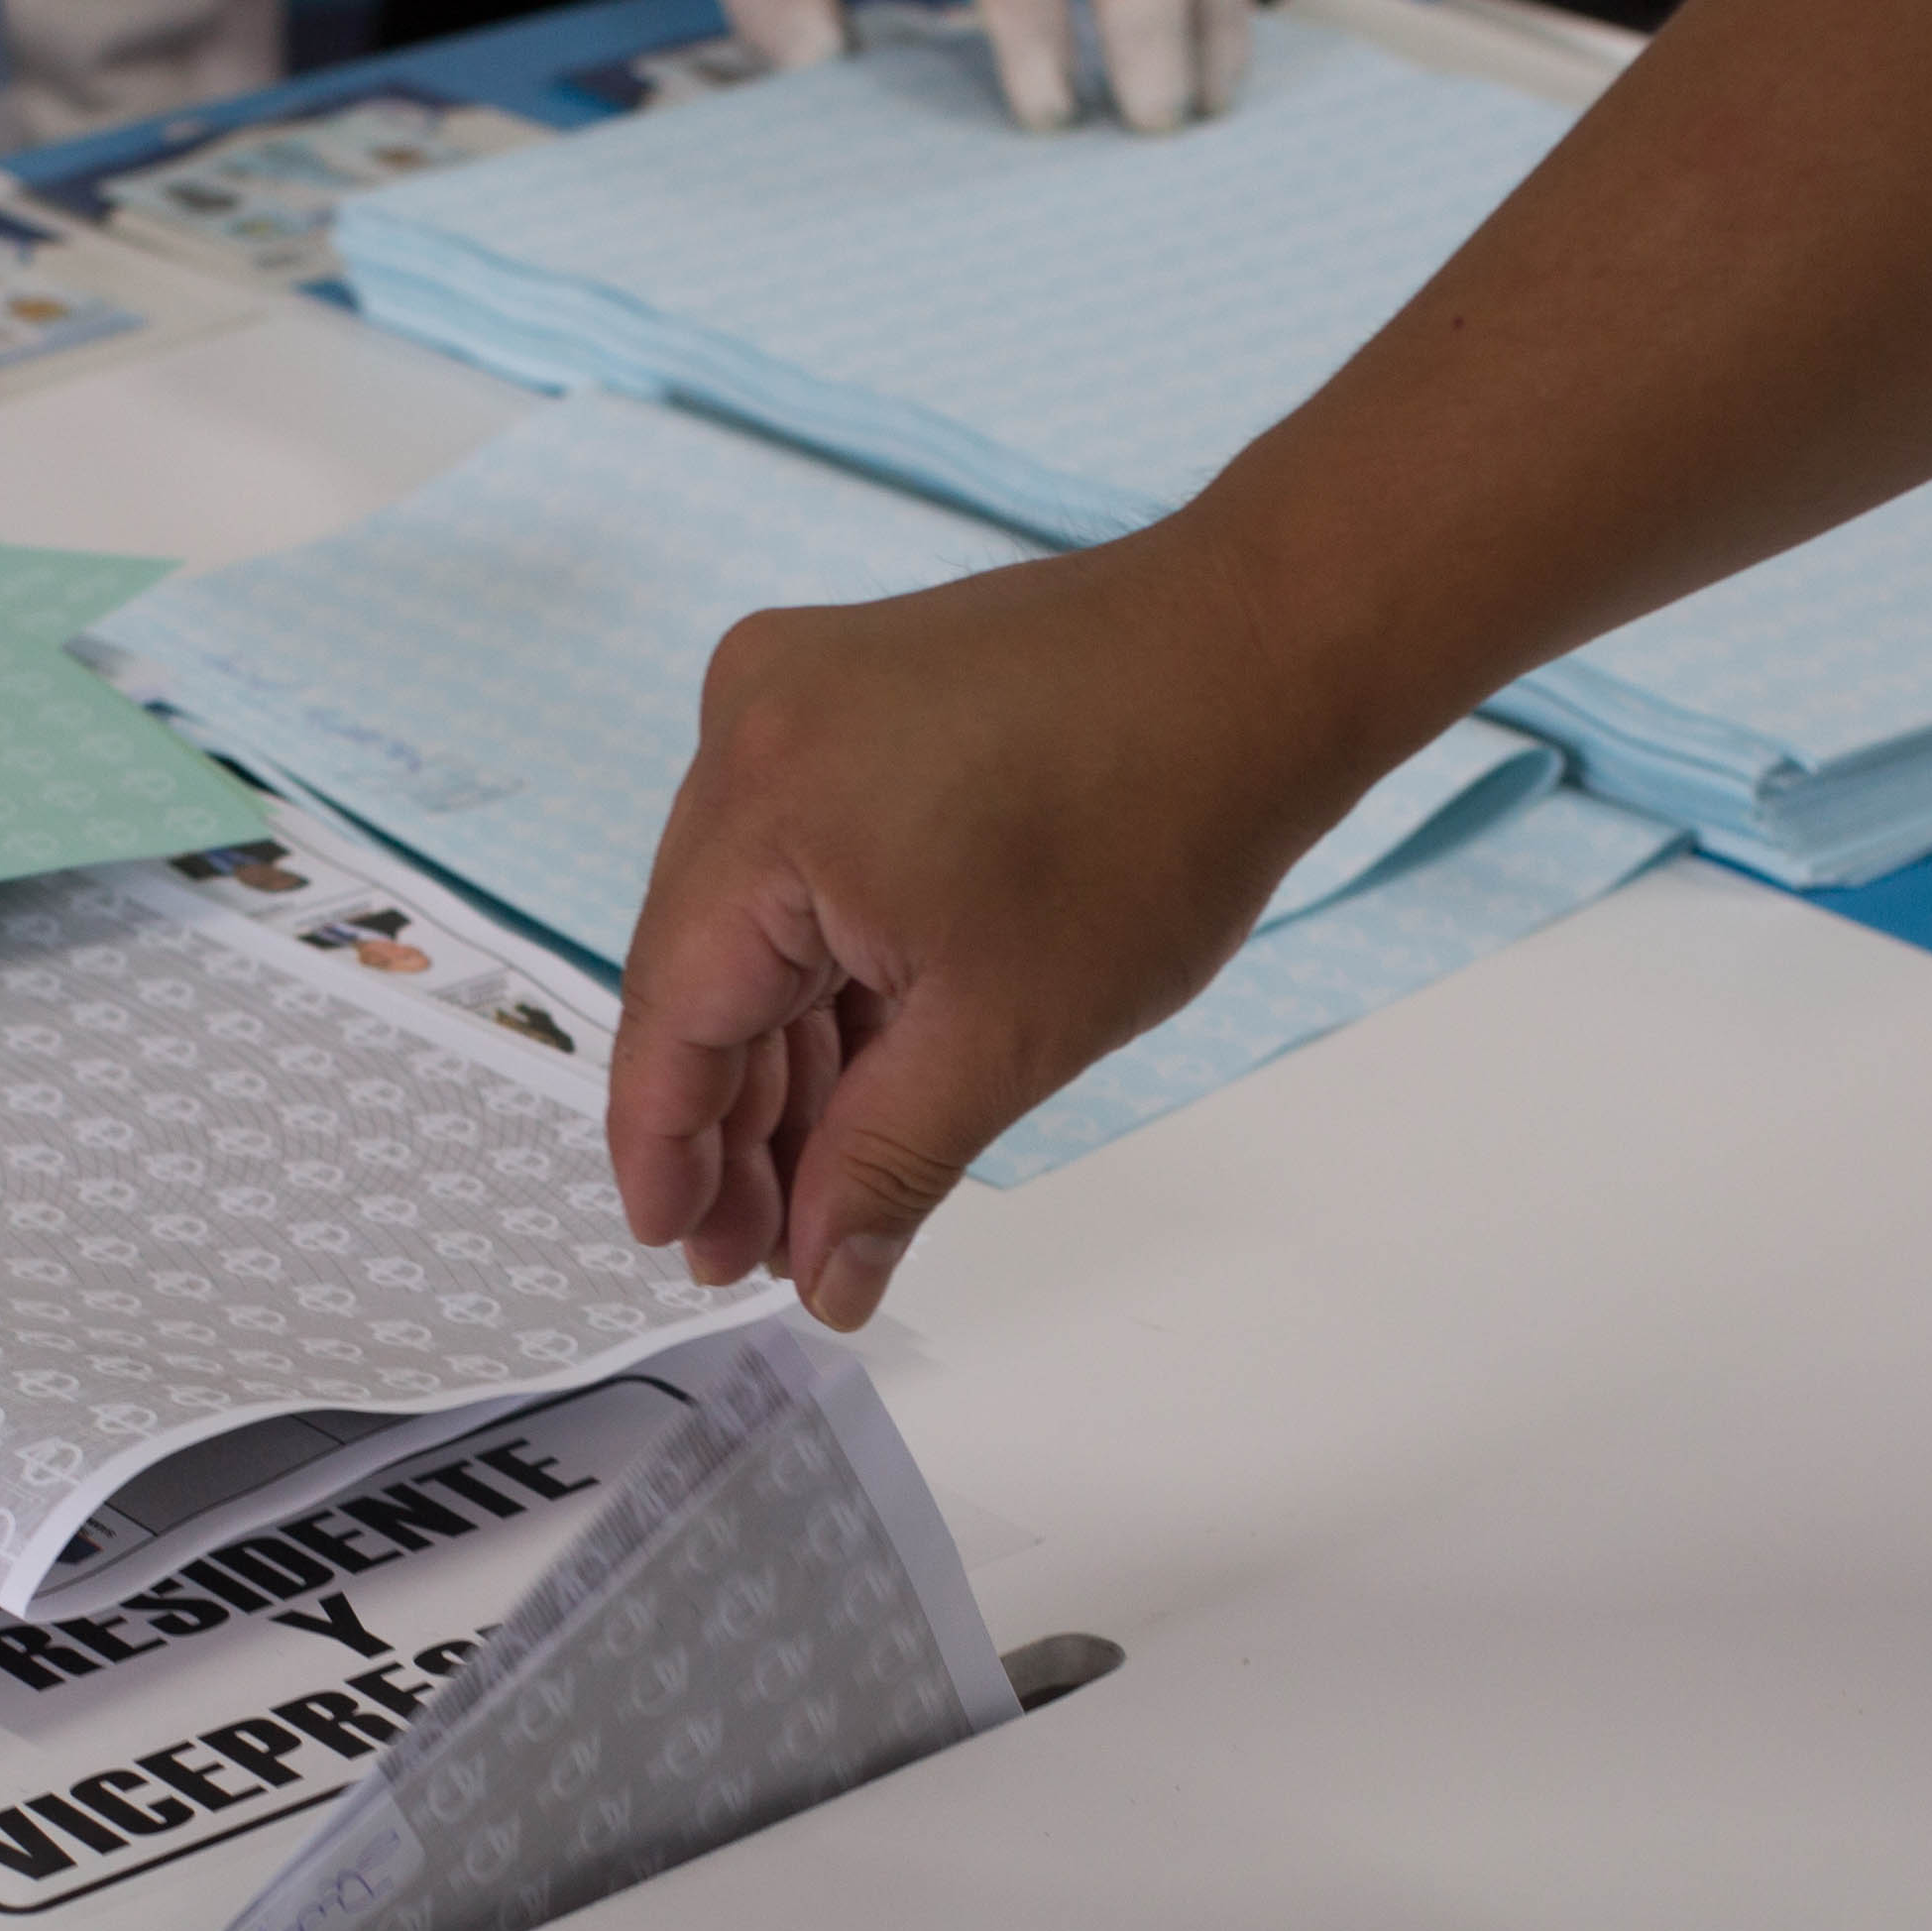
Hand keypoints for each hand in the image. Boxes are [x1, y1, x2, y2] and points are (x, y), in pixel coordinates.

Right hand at [610, 529, 1373, 1325]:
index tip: (677, 1250)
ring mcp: (794, 701)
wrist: (1267, 654)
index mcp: (762, 804)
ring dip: (784, 1056)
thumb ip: (889, 1166)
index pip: (670, 1016)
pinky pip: (800, 864)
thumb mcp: (1008, 1034)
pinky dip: (827, 970)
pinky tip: (849, 1080)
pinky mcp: (849, 698)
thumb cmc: (1161, 812)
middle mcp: (746, 729)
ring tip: (813, 1189)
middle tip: (759, 1252)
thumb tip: (824, 1276)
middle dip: (735, 1122)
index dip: (664, 1151)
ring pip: (752, 925)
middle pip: (700, 971)